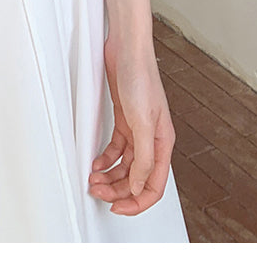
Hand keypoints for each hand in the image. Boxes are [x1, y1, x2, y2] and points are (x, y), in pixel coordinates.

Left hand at [87, 33, 174, 215]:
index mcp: (162, 143)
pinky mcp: (123, 119)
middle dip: (117, 190)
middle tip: (97, 192)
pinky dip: (105, 159)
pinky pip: (115, 149)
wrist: (127, 47)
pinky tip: (96, 162)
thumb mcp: (142, 122)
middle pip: (137, 178)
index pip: (154, 185)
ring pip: (124, 166)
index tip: (117, 208)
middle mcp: (151, 139)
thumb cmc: (140, 76)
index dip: (136, 201)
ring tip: (93, 179)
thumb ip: (143, 158)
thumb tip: (138, 187)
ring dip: (109, 176)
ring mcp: (137, 130)